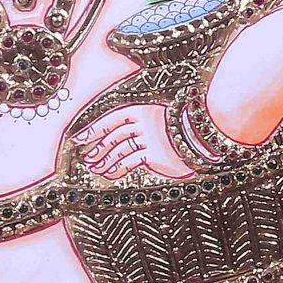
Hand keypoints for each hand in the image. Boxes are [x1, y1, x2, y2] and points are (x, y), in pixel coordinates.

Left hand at [72, 103, 194, 181]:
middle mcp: (144, 121)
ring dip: (105, 160)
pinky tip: (110, 174)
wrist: (204, 137)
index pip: (111, 118)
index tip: (78, 138)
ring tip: (96, 168)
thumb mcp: (158, 119)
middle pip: (113, 135)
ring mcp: (150, 137)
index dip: (92, 129)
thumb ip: (139, 124)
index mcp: (142, 108)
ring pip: (120, 149)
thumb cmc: (180, 128)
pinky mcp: (155, 153)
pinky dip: (118, 168)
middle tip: (87, 157)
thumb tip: (117, 136)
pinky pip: (131, 161)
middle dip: (97, 147)